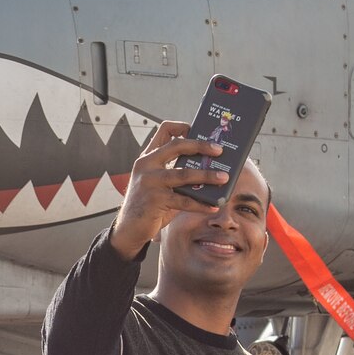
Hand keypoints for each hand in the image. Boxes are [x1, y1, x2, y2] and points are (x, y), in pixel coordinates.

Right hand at [107, 119, 225, 259]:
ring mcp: (150, 181)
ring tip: (224, 178)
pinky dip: (201, 203)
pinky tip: (213, 205)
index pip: (164, 130)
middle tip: (219, 151)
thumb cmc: (150, 204)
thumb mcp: (159, 183)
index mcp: (148, 157)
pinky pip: (184, 200)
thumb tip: (208, 169)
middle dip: (201, 146)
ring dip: (207, 175)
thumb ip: (176, 173)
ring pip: (184, 174)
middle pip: (177, 146)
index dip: (182, 127)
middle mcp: (147, 165)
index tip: (199, 130)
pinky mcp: (155, 200)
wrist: (129, 228)